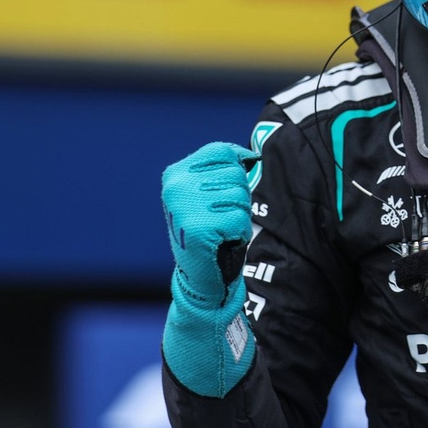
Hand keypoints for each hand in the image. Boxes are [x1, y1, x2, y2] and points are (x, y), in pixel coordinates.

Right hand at [162, 141, 258, 306]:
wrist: (198, 276)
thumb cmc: (208, 229)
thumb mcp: (206, 192)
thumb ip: (222, 168)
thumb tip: (251, 155)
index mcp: (175, 174)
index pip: (220, 151)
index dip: (235, 168)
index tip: (224, 192)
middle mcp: (176, 187)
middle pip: (234, 173)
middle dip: (238, 196)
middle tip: (221, 217)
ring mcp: (185, 207)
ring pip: (240, 195)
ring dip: (240, 215)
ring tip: (222, 229)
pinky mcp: (199, 228)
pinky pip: (240, 219)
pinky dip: (239, 232)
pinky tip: (224, 240)